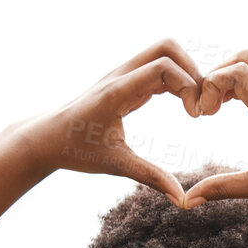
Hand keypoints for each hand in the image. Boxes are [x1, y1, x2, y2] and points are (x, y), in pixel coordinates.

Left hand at [19, 38, 203, 205]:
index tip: (195, 117)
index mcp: (118, 91)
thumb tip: (182, 201)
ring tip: (195, 106)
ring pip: (164, 53)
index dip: (189, 86)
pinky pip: (158, 67)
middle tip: (200, 104)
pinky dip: (176, 80)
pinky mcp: (126, 81)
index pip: (163, 67)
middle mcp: (121, 75)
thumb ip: (151, 178)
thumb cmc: (76, 149)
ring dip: (186, 73)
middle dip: (193, 70)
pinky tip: (183, 105)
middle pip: (167, 47)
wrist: (47, 137)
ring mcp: (123, 74)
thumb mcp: (115, 165)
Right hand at [184, 51, 247, 213]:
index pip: (238, 72)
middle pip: (246, 56)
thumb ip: (223, 188)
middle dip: (218, 72)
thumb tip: (189, 201)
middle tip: (209, 105)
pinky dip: (247, 79)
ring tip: (221, 104)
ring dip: (234, 72)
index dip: (211, 84)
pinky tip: (238, 106)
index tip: (205, 114)